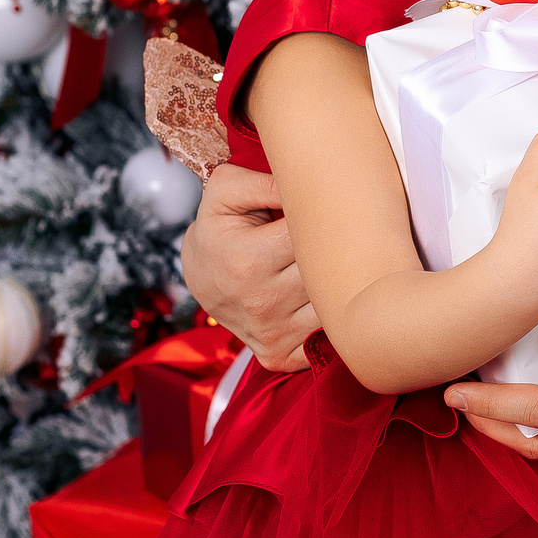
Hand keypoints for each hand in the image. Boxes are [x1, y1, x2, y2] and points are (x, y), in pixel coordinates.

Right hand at [179, 160, 316, 371]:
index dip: (323, 222)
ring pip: (333, 307)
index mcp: (249, 261)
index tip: (322, 215)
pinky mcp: (279, 356)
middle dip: (336, 253)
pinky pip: (324, 339)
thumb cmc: (219, 227)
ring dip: (338, 287)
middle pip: (328, 274)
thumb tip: (306, 186)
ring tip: (327, 267)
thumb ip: (265, 181)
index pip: (313, 237)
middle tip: (337, 238)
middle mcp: (261, 304)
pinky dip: (330, 321)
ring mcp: (271, 335)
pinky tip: (321, 301)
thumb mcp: (226, 191)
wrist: (199, 276)